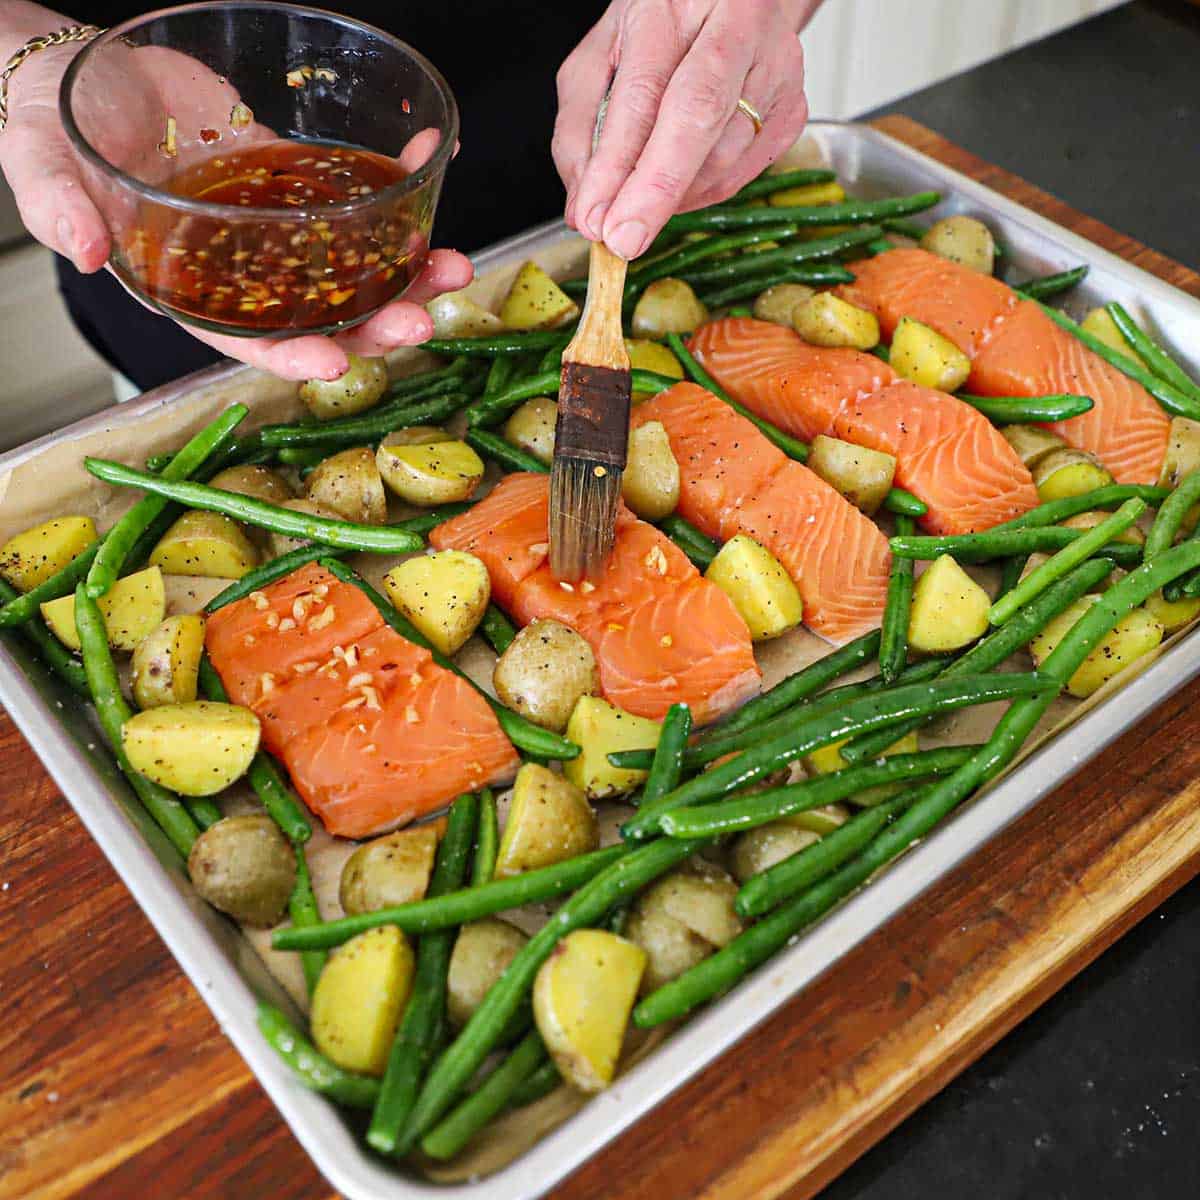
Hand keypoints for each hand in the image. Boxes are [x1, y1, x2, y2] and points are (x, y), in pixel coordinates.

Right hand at [0, 13, 470, 381]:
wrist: (76, 67)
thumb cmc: (50, 124)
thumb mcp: (39, 163)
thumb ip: (56, 207)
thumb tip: (80, 250)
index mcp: (190, 290)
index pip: (247, 340)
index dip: (294, 356)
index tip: (340, 359)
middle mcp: (243, 272)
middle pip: (322, 313)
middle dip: (377, 322)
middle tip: (426, 318)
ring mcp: (275, 230)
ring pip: (351, 266)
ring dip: (405, 271)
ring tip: (453, 265)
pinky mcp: (293, 181)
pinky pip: (352, 195)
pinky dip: (396, 186)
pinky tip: (432, 169)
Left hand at [553, 0, 815, 260]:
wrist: (728, 6)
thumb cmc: (661, 29)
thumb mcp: (599, 59)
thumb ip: (580, 129)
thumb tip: (585, 207)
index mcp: (681, 2)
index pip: (646, 92)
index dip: (618, 164)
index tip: (597, 218)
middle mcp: (740, 27)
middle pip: (699, 119)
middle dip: (655, 190)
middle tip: (623, 241)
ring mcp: (777, 70)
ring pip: (723, 158)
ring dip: (673, 198)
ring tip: (639, 206)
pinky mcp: (792, 111)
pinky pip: (740, 174)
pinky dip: (699, 194)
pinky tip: (677, 188)